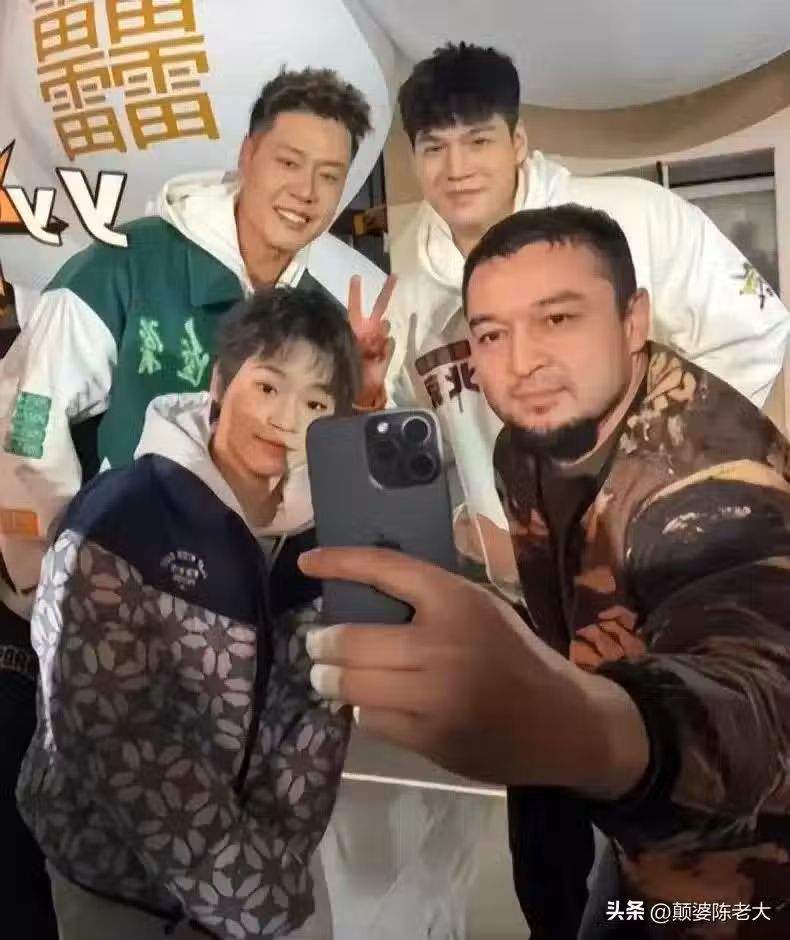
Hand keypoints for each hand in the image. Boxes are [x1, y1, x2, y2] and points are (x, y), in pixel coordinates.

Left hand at [298, 547, 648, 793]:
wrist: (562, 723)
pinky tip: (366, 706)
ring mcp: (435, 695)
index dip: (339, 563)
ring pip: (354, 686)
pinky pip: (373, 720)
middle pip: (354, 639)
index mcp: (457, 600)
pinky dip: (363, 711)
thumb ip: (430, 601)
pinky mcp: (432, 738)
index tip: (307, 563)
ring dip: (331, 681)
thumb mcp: (480, 609)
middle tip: (315, 643)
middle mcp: (441, 644)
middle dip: (323, 643)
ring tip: (325, 678)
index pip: (384, 569)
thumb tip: (361, 598)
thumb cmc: (516, 656)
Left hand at [347, 275, 395, 407]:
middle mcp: (368, 330)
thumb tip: (372, 322)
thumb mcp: (348, 348)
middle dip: (386, 292)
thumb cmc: (348, 368)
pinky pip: (389, 344)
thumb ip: (359, 334)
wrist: (359, 389)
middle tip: (394, 277)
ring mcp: (379, 340)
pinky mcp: (387, 351)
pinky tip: (377, 358)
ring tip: (371, 347)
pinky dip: (384, 350)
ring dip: (380, 333)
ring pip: (386, 327)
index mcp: (355, 327)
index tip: (356, 276)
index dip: (356, 292)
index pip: (355, 306)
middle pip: (379, 307)